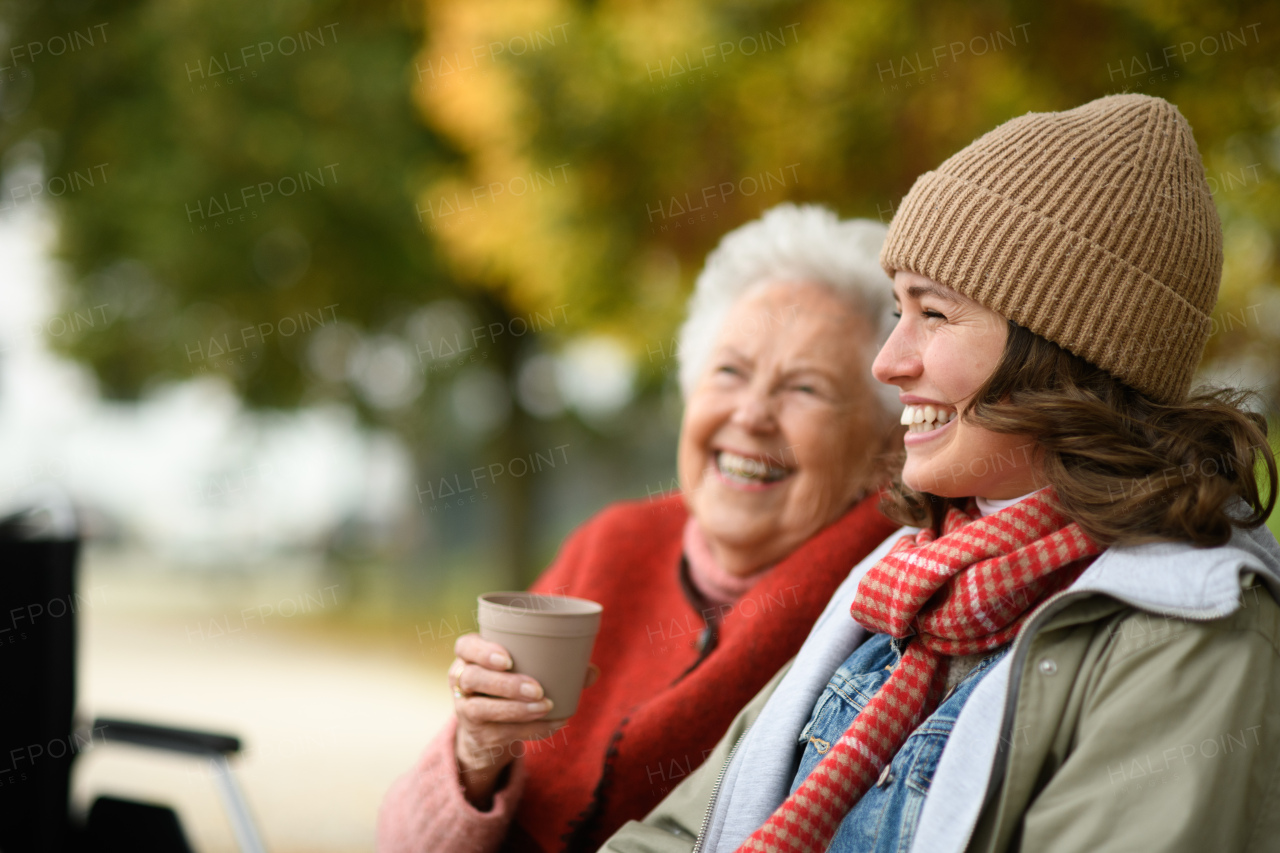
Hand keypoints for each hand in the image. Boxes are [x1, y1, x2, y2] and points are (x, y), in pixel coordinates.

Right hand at [450, 633, 597, 804]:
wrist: (490, 729)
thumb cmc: (513, 685)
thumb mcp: (525, 670)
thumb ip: (557, 666)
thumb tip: (592, 671)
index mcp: (470, 655)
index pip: (465, 646)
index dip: (483, 652)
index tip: (508, 659)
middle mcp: (461, 680)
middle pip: (473, 678)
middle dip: (506, 684)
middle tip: (538, 689)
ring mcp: (465, 709)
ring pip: (481, 709)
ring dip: (516, 709)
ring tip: (546, 706)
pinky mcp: (478, 735)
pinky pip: (500, 733)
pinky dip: (529, 729)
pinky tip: (552, 724)